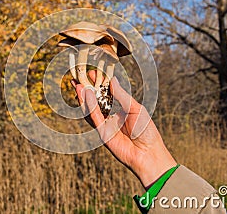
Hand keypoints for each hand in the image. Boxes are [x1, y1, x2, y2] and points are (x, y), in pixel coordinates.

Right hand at [71, 71, 176, 187]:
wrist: (148, 153)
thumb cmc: (146, 131)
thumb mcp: (136, 108)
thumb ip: (122, 96)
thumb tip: (112, 80)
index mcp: (121, 107)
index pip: (107, 92)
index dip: (100, 83)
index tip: (93, 72)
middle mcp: (111, 115)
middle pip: (96, 99)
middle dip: (87, 88)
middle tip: (79, 76)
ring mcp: (106, 124)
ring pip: (91, 108)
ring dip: (83, 97)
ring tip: (78, 84)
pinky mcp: (102, 133)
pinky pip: (94, 117)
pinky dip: (89, 106)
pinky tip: (86, 95)